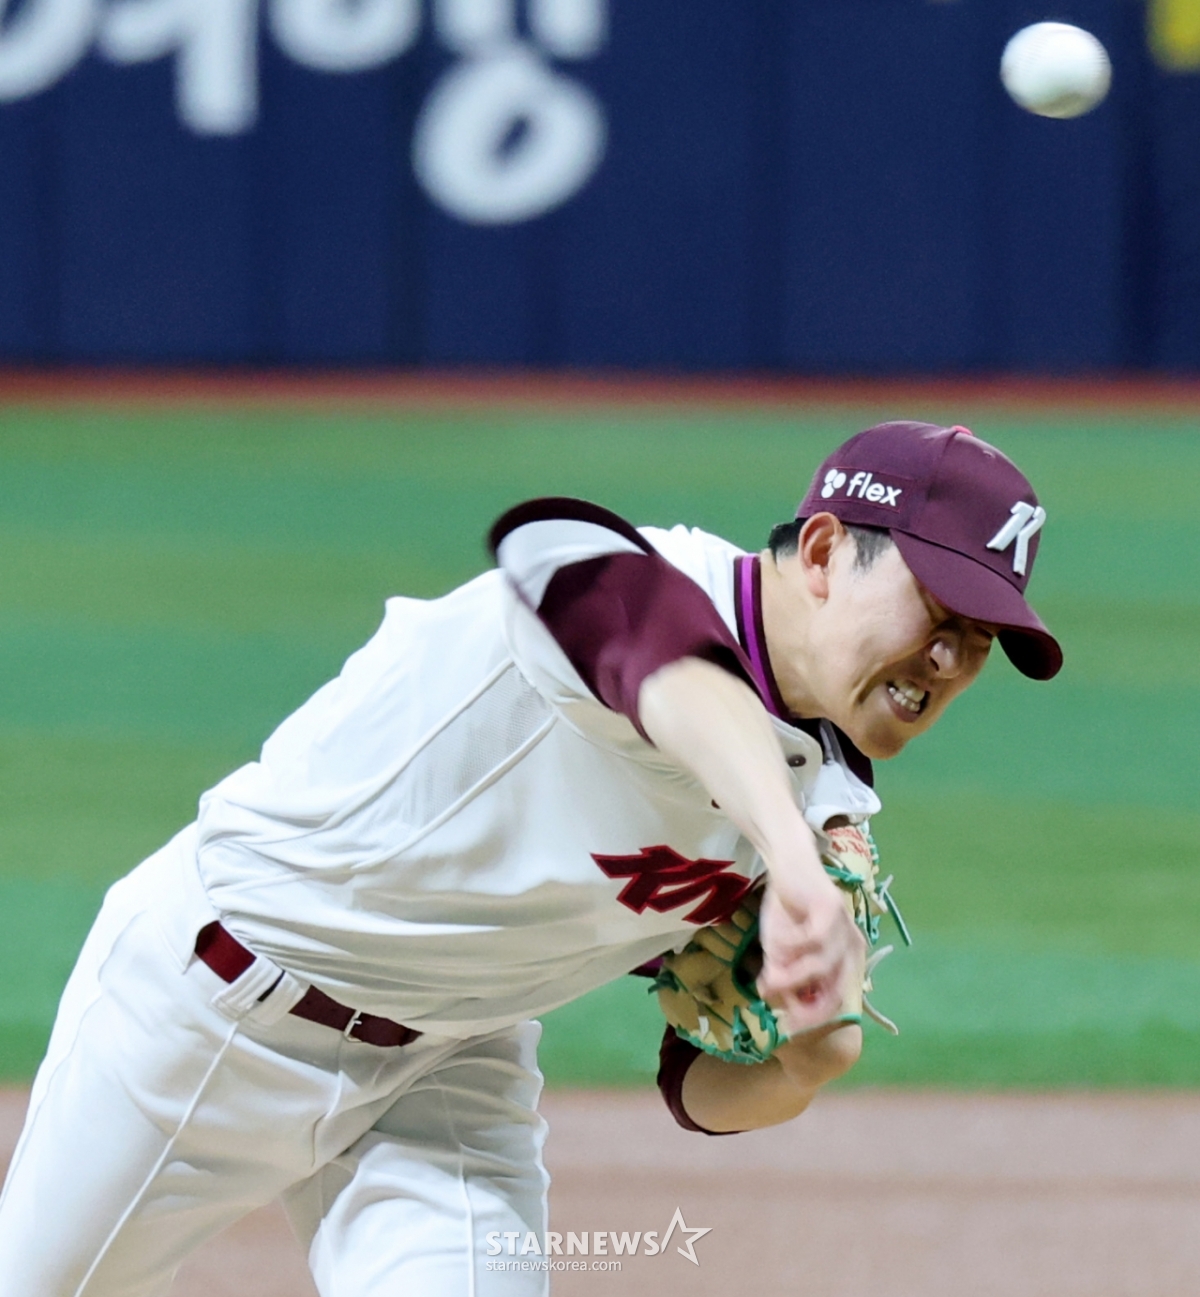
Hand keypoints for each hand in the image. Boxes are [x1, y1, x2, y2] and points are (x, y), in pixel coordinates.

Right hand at [757, 859, 865, 1034]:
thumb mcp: (780, 949)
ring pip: (822, 965)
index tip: (787, 1026)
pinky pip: (814, 938)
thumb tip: (769, 996)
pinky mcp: (832, 909)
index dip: (813, 1016)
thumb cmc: (787, 908)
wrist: (788, 865)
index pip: (836, 1000)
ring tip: (768, 978)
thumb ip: (781, 972)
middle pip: (836, 990)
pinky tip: (774, 944)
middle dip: (808, 1005)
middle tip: (781, 1010)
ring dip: (793, 976)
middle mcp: (851, 947)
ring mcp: (844, 928)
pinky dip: (792, 946)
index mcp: (844, 960)